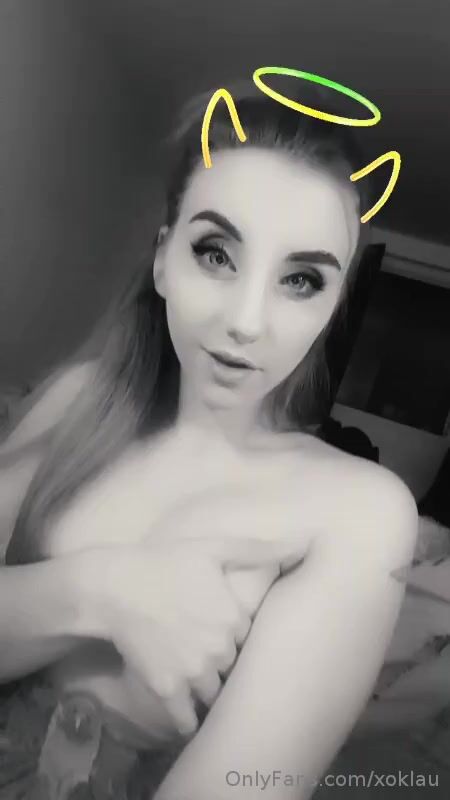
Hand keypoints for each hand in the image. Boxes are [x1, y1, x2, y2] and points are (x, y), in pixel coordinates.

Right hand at [84, 533, 304, 735]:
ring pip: (214, 694)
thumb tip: (304, 543)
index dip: (235, 635)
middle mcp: (218, 650)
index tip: (223, 629)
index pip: (249, 640)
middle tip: (207, 653)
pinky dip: (188, 720)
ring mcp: (192, 673)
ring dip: (208, 690)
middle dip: (222, 662)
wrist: (116, 587)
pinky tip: (187, 714)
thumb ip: (260, 550)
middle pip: (232, 668)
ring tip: (197, 679)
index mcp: (234, 618)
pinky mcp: (166, 689)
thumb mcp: (214, 549)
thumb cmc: (166, 562)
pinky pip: (187, 719)